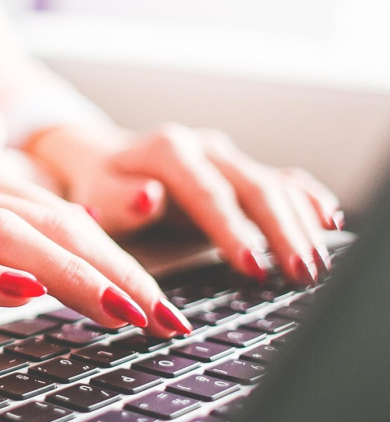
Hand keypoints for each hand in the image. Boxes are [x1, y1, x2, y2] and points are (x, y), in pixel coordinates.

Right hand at [0, 159, 192, 336]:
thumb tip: (59, 276)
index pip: (65, 215)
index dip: (123, 258)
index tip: (164, 304)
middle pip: (52, 221)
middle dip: (118, 271)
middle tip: (164, 318)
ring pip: (6, 235)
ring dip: (70, 274)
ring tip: (118, 311)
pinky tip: (19, 292)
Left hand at [27, 123, 342, 284]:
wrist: (101, 158)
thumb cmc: (97, 185)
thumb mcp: (94, 196)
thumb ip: (118, 201)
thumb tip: (148, 198)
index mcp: (168, 152)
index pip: (208, 194)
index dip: (232, 231)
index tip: (251, 266)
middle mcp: (204, 148)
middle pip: (254, 188)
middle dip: (280, 233)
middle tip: (299, 273)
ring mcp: (226, 157)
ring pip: (275, 186)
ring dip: (300, 225)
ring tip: (314, 265)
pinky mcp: (239, 170)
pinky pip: (282, 180)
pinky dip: (307, 200)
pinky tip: (328, 222)